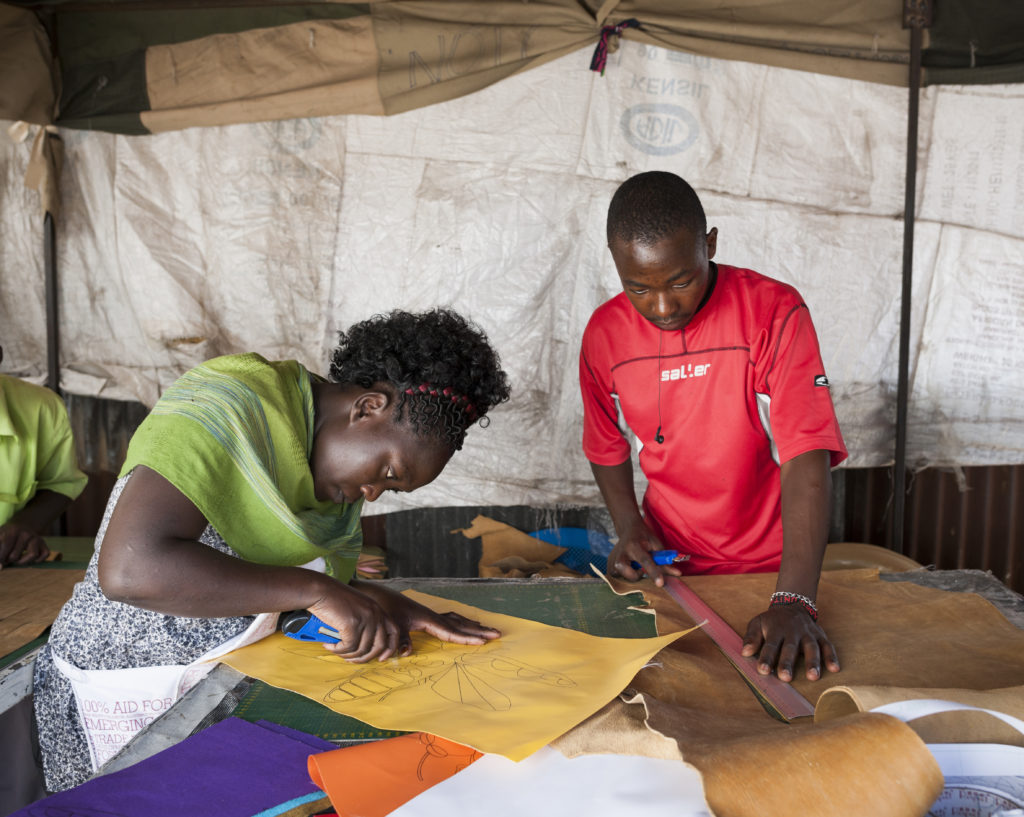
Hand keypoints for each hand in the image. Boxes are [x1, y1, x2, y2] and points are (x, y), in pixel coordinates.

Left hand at [0, 523, 50, 566]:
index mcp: (13, 531)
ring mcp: (36, 538)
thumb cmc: (5, 535)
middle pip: (15, 556)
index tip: (0, 559)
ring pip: (32, 555)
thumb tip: (1, 568)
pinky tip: (28, 558)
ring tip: (16, 559)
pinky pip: (45, 555)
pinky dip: (38, 560)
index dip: (0, 557)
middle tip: (6, 557)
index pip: (5, 548)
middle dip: (8, 560)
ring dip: (22, 561)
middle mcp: (26, 533)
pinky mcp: (43, 544)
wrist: (20, 526)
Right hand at [307, 583, 400, 663]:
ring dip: (348, 655)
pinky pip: (348, 647)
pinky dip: (338, 650)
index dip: (390, 649)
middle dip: (365, 658)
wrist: (320, 590)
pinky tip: (329, 645)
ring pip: (362, 649)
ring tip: (336, 650)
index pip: (394, 632)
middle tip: (351, 660)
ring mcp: (365, 619)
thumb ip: (365, 624)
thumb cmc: (334, 600)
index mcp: (378, 610)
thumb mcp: (357, 609)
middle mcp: (375, 614)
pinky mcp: (352, 624)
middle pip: (380, 646)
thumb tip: (365, 649)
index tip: (380, 658)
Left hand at [353, 582, 500, 656]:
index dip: (467, 638)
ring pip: (456, 620)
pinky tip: (463, 625)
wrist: (371, 594)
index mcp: (425, 618)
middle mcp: (430, 615)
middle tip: (498, 635)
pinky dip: (459, 623)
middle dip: (478, 630)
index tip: (483, 642)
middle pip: (460, 624)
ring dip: (472, 625)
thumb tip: (407, 653)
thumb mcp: (388, 625)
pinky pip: (448, 619)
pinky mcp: (423, 615)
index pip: (450, 632)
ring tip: (487, 630)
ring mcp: (428, 614)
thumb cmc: (380, 609)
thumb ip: (398, 640)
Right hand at [608, 519, 680, 586]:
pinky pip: (617, 577)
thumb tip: (677, 574)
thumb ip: (664, 560)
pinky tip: (627, 566)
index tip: (661, 584)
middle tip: (641, 567)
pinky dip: (624, 575)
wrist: (628, 528)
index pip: (645, 561)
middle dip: (637, 575)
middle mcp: (621, 552)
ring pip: (622, 577)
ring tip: (633, 565)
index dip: (653, 572)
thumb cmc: (644, 537)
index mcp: (634, 545)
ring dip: (630, 574)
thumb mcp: (656, 544)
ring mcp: (612, 558)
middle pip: (629, 573)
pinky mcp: (608, 564)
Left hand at [741, 604, 839, 682]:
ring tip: (813, 677)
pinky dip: (832, 656)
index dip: (766, 658)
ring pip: (812, 647)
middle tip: (785, 678)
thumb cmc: (772, 621)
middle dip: (788, 662)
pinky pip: (828, 645)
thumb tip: (745, 653)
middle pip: (790, 648)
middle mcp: (793, 631)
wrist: (792, 605)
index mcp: (776, 629)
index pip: (770, 645)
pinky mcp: (820, 635)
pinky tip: (834, 668)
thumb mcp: (757, 623)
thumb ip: (751, 638)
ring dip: (813, 662)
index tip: (763, 670)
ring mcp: (808, 633)